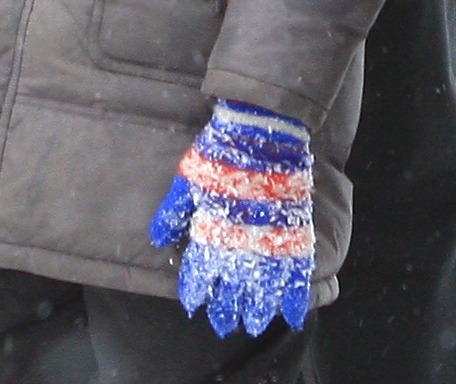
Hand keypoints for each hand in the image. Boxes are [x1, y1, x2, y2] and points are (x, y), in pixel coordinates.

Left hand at [149, 100, 314, 337]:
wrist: (260, 130)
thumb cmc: (220, 152)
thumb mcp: (187, 179)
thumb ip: (173, 212)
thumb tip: (159, 241)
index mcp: (210, 232)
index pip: (200, 273)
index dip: (197, 291)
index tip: (195, 306)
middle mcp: (238, 244)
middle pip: (231, 289)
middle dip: (226, 309)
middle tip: (224, 325)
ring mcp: (268, 241)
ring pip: (262, 289)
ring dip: (258, 310)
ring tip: (254, 325)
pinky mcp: (293, 234)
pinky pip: (296, 275)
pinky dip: (295, 297)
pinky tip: (293, 314)